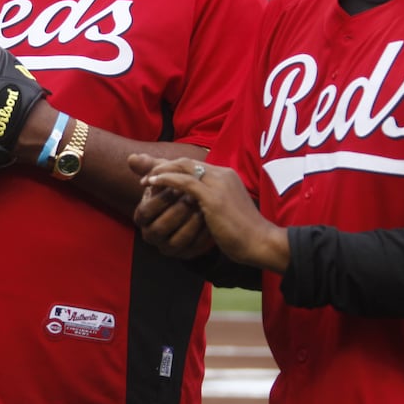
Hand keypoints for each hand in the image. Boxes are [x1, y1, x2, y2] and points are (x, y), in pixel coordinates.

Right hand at [128, 153, 213, 257]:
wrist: (200, 212)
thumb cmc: (178, 193)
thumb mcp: (166, 181)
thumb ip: (151, 167)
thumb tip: (132, 157)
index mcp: (141, 218)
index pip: (145, 210)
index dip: (160, 198)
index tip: (176, 188)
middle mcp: (151, 235)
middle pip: (160, 227)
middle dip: (177, 211)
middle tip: (193, 197)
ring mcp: (168, 247)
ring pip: (177, 240)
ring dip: (190, 222)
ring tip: (204, 207)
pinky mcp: (186, 254)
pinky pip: (194, 248)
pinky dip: (203, 234)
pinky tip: (212, 220)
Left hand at [136, 155, 289, 271]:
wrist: (260, 242)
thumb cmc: (243, 233)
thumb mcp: (225, 212)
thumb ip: (210, 203)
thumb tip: (196, 207)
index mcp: (226, 175)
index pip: (193, 164)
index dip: (172, 167)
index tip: (154, 173)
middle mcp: (223, 174)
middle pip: (186, 161)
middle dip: (161, 164)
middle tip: (143, 172)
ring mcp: (219, 183)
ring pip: (183, 166)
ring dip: (160, 171)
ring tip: (144, 180)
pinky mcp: (213, 196)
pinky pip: (183, 182)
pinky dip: (165, 180)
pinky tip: (152, 185)